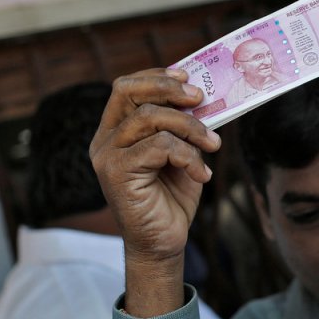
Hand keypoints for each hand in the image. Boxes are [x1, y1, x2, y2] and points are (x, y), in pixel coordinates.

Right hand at [89, 68, 220, 315]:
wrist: (163, 241)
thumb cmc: (172, 196)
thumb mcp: (182, 152)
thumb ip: (182, 127)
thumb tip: (202, 97)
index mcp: (116, 130)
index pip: (127, 88)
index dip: (156, 77)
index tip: (187, 77)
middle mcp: (105, 139)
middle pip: (128, 92)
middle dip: (169, 89)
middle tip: (200, 99)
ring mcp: (107, 155)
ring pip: (150, 118)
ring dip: (190, 127)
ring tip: (213, 145)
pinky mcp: (116, 172)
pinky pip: (159, 147)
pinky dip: (188, 156)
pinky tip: (202, 174)